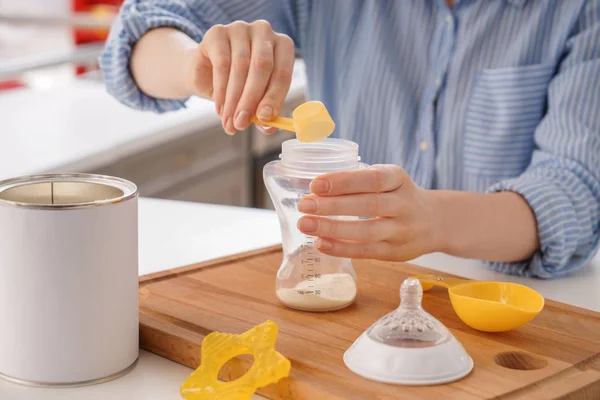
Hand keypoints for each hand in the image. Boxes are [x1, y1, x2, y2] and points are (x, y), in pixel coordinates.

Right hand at [189, 20, 294, 134]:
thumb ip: (265, 113)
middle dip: (251, 100)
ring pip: (241, 67)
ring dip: (234, 99)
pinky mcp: (217, 32)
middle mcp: (264, 32)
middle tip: (242, 124)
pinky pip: (221, 64)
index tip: (264, 118)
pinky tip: (220, 108)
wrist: (206, 74)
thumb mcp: (256, 101)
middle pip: (262, 67)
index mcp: (282, 46)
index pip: (283, 72)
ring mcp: (240, 28)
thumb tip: (268, 126)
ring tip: (229, 122)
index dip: (274, 97)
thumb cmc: (239, 86)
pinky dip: (221, 91)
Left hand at [296, 165, 445, 260]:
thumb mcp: (388, 179)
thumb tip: (314, 188)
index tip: (315, 184)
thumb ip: (359, 180)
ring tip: (306, 225)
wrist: (435, 221)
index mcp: (399, 179)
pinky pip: (367, 251)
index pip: (372, 179)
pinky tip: (321, 244)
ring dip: (333, 229)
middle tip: (304, 205)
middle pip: (368, 205)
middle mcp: (404, 204)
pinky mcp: (396, 252)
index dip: (344, 182)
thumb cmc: (398, 196)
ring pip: (367, 231)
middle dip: (332, 206)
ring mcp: (402, 231)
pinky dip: (342, 249)